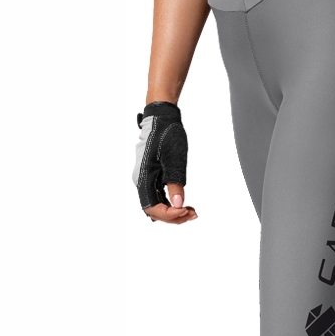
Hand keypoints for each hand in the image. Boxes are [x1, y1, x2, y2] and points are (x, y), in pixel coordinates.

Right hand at [134, 103, 196, 222]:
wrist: (161, 118)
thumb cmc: (166, 135)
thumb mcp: (174, 160)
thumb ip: (175, 184)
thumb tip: (178, 205)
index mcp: (143, 178)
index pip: (153, 208)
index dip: (170, 214)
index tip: (186, 210)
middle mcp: (141, 181)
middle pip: (153, 210)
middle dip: (173, 216)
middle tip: (193, 214)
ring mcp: (146, 179)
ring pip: (156, 205)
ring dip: (172, 212)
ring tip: (191, 211)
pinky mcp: (152, 176)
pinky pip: (158, 196)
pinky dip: (170, 203)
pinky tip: (183, 203)